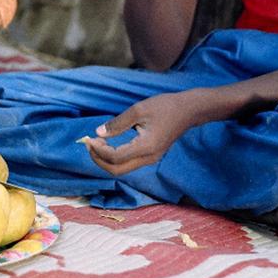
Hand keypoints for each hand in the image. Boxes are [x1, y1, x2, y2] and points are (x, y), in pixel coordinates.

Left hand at [81, 91, 196, 175]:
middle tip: (89, 144)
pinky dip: (115, 157)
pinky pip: (128, 163)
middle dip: (99, 159)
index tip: (89, 138)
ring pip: (122, 169)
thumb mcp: (138, 110)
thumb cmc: (165, 107)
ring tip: (96, 143)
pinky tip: (108, 144)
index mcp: (146, 147)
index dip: (99, 150)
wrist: (188, 111)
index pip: (115, 157)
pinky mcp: (151, 156)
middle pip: (116, 170)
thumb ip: (117, 123)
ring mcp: (151, 159)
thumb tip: (98, 133)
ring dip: (106, 159)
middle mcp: (148, 158)